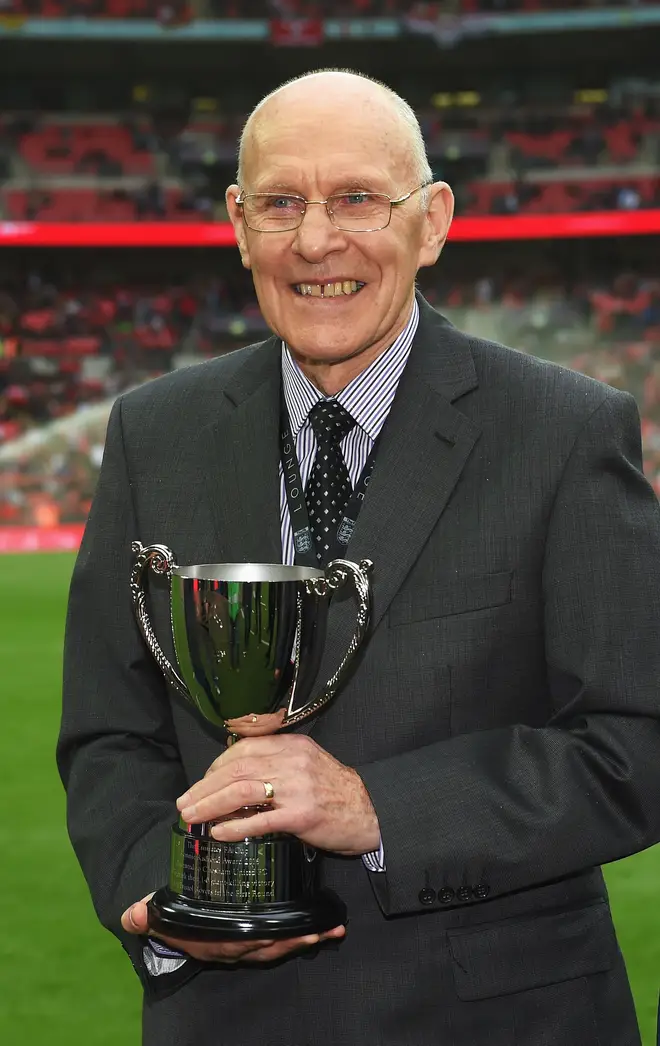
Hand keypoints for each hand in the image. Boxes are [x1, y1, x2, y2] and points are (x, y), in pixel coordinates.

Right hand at [121, 893, 344, 963]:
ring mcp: (252, 944)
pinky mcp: (264, 934)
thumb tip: (133, 915)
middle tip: (317, 932)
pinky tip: (330, 930)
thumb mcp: (161, 917)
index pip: (239, 946)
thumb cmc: (177, 918)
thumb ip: (149, 916)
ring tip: (330, 931)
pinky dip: (310, 935)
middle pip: (269, 947)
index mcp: (217, 943)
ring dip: (307, 939)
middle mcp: (238, 948)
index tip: (274, 935)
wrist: (180, 926)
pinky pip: (288, 938)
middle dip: (293, 941)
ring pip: (283, 945)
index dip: (257, 942)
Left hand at [176, 732, 380, 854]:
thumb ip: (276, 762)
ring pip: (243, 791)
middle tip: (184, 803)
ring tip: (192, 817)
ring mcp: (297, 788)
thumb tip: (234, 775)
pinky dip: (236, 826)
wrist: (370, 811)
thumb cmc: (334, 790)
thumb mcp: (306, 763)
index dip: (216, 766)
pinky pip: (261, 820)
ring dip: (212, 805)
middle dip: (205, 787)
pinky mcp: (302, 815)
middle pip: (237, 769)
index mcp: (291, 745)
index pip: (244, 749)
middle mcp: (292, 762)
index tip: (201, 782)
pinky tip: (220, 832)